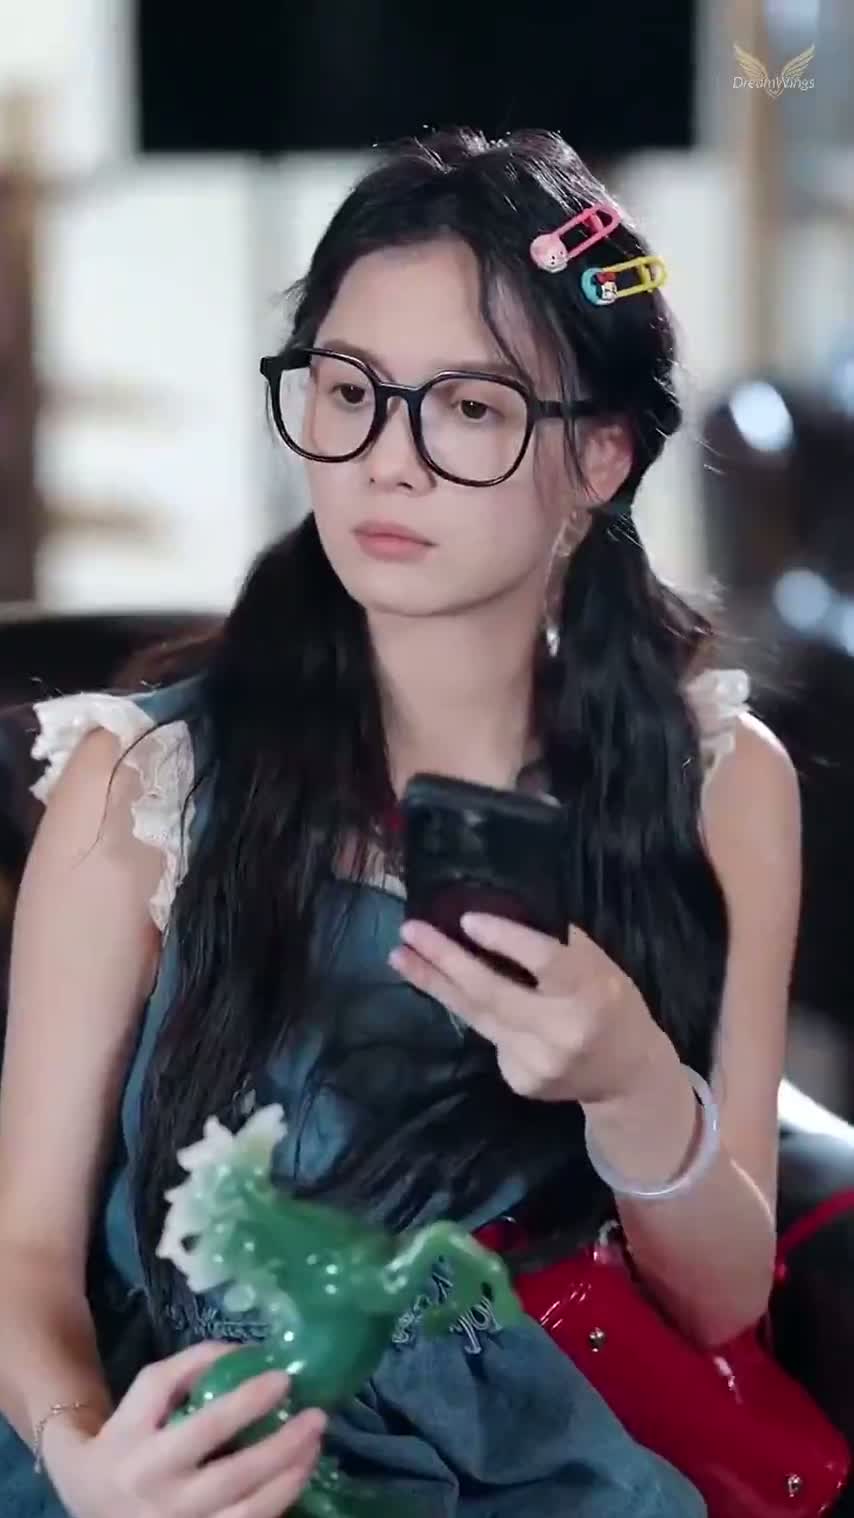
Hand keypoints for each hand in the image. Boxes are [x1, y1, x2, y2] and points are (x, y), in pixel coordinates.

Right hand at [45, 1341, 325, 1517]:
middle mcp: (161, 1494)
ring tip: (315, 1445)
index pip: (203, 1423)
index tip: (283, 1377)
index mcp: (144, 1447)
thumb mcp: (146, 1391)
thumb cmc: (128, 1433)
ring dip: (289, 1477)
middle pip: (232, 1474)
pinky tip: (298, 1475)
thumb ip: (190, 1365)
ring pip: (246, 1511)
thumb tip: (250, 1352)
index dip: (247, 1401)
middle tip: (316, 1415)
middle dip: (282, 1445)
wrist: (90, 1496)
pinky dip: (278, 1502)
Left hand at [389, 914, 670, 1106]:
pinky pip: (486, 1035)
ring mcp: (538, 1061)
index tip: (466, 919)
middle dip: (445, 960)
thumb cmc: (612, 1004)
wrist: (626, 1076)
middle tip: (410, 931)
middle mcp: (563, 1031)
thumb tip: (502, 907)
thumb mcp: (601, 967)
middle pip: (493, 992)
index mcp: (592, 992)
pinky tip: (448, 989)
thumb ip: (560, 945)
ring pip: (475, 1015)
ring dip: (434, 982)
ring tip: (400, 956)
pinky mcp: (520, 1080)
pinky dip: (467, 1009)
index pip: (544, 962)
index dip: (505, 939)